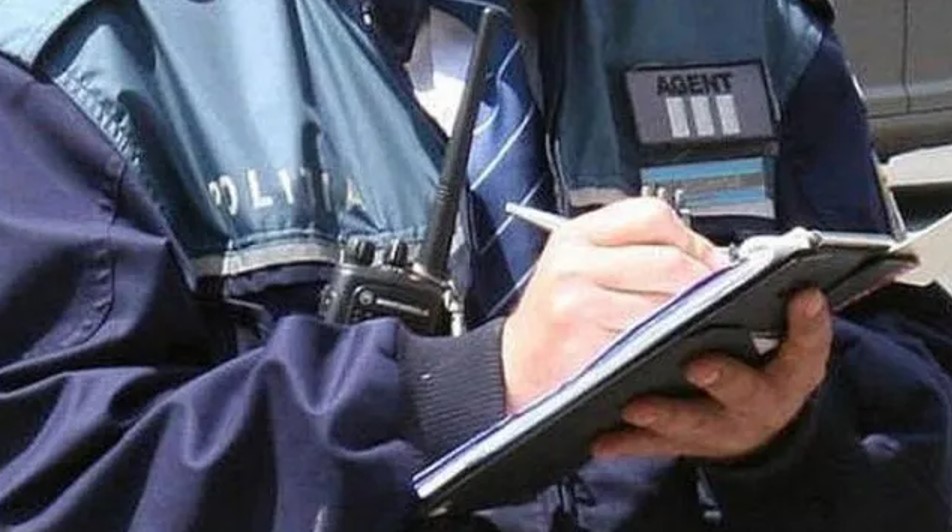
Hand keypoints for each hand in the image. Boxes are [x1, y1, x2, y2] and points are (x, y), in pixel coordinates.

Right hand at [501, 198, 724, 412]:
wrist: (516, 367)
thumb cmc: (554, 319)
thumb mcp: (578, 266)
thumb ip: (632, 249)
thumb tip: (705, 256)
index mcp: (576, 234)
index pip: (652, 215)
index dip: (690, 239)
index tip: (703, 261)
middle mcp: (574, 262)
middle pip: (669, 258)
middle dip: (700, 281)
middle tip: (708, 298)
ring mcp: (578, 300)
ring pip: (666, 300)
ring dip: (687, 316)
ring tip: (680, 323)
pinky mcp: (585, 339)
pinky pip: (649, 335)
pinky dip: (665, 341)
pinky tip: (657, 344)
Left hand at [593, 289, 831, 460]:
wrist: (754, 424)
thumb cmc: (762, 363)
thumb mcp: (786, 339)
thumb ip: (779, 309)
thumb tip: (774, 278)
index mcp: (789, 372)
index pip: (807, 348)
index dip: (807, 326)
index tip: (804, 296)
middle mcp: (757, 404)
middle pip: (745, 392)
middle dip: (723, 378)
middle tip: (698, 364)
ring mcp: (718, 427)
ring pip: (692, 423)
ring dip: (664, 415)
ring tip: (635, 406)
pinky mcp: (683, 442)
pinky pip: (652, 444)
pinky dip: (626, 442)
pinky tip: (601, 439)